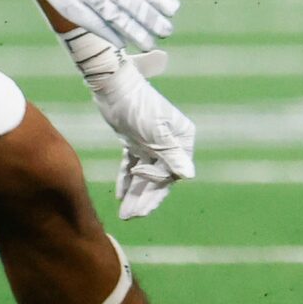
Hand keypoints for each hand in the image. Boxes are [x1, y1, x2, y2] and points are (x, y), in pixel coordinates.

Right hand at [7, 0, 178, 53]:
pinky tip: (123, 42)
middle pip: (126, 0)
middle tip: (167, 31)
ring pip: (109, 14)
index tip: (174, 10)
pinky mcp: (66, 3)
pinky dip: (106, 33)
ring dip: (131, 31)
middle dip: (148, 18)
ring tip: (149, 43)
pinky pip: (89, 21)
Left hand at [93, 50, 195, 219]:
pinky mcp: (135, 142)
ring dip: (134, 193)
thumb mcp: (156, 133)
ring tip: (124, 214)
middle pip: (158, 177)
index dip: (156, 188)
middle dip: (144, 198)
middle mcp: (171, 143)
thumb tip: (188, 176)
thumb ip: (171, 156)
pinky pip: (132, 165)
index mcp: (182, 139)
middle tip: (130, 216)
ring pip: (144, 174)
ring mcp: (152, 143)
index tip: (139, 194)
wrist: (114, 87)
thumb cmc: (139, 107)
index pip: (172, 172)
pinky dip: (126, 179)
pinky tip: (120, 195)